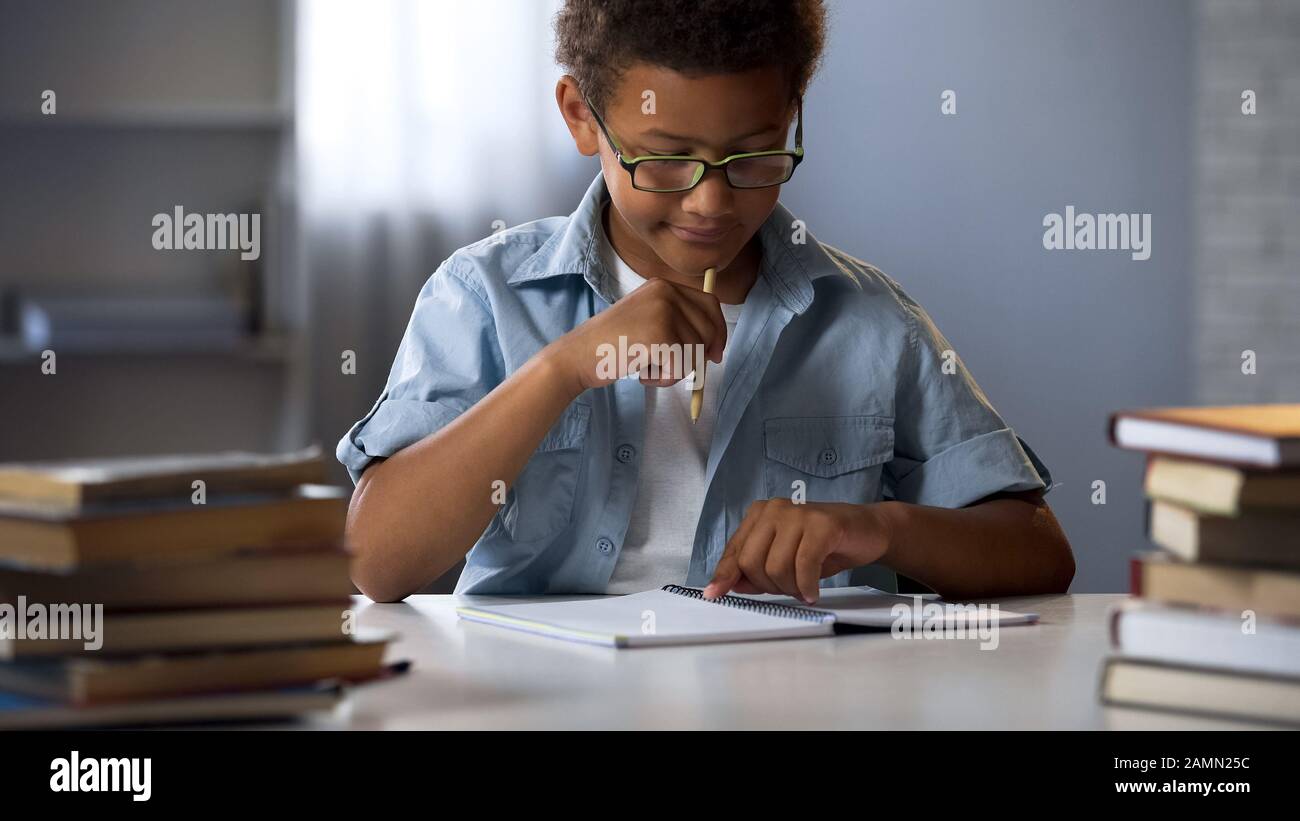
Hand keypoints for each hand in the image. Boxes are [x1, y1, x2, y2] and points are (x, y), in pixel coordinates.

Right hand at [547, 277, 726, 392]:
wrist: (578, 355)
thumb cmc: (611, 345)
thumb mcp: (647, 321)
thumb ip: (678, 325)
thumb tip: (714, 349)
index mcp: (663, 286)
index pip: (710, 304)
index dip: (718, 331)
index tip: (715, 354)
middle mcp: (666, 292)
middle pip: (709, 329)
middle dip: (698, 356)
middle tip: (672, 368)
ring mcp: (663, 312)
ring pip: (696, 352)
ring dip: (675, 370)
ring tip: (647, 366)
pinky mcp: (660, 336)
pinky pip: (682, 367)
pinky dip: (665, 379)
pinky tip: (642, 372)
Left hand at [703, 499, 893, 603]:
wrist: (867, 530)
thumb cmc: (823, 546)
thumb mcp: (784, 559)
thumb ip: (757, 570)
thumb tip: (730, 586)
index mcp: (759, 515)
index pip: (734, 551)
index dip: (724, 576)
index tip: (714, 595)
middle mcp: (773, 509)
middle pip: (751, 563)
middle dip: (769, 587)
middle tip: (790, 590)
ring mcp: (797, 514)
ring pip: (775, 567)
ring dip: (791, 588)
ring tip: (805, 588)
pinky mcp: (821, 524)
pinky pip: (803, 565)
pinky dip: (807, 586)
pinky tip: (814, 591)